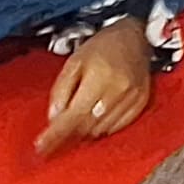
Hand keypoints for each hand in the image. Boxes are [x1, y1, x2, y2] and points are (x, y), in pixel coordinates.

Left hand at [33, 18, 154, 157]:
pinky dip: (103, 128)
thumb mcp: (73, 62)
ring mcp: (132, 98)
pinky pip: (118, 127)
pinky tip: (96, 118)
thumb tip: (53, 118)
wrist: (134, 37)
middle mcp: (118, 90)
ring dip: (86, 130)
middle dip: (69, 133)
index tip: (42, 147)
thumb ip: (61, 90)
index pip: (73, 116)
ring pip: (101, 129)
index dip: (56, 135)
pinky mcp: (141, 103)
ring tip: (78, 119)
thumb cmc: (102, 47)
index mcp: (99, 76)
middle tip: (56, 135)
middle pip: (87, 126)